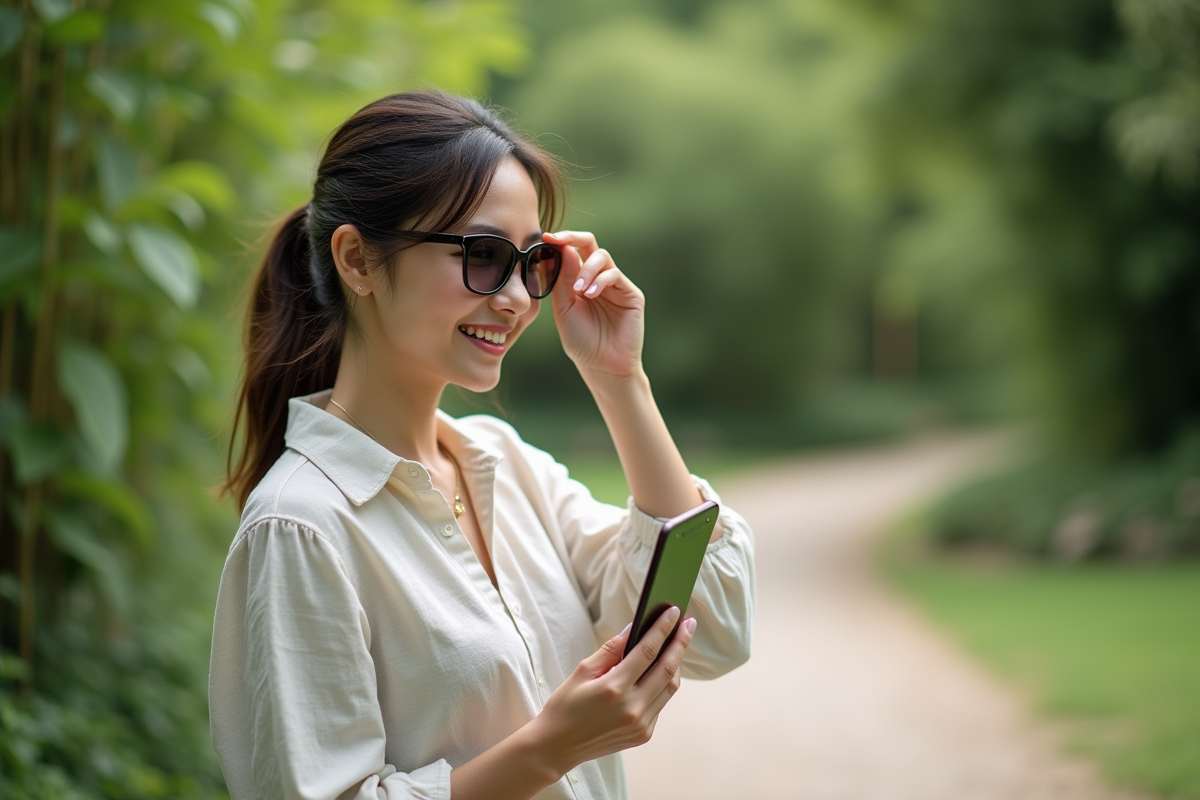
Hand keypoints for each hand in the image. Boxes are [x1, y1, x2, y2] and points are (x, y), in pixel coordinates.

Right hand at [528, 606, 695, 774]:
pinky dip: (662, 684)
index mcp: (613, 689)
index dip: (662, 629)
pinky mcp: (644, 735)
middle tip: (689, 623)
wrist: (557, 747)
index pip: (647, 652)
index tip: (674, 612)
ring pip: (670, 687)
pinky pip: (660, 703)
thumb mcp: (582, 671)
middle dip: (680, 643)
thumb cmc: (565, 706)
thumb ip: (611, 650)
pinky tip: (659, 671)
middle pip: (667, 669)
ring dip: (676, 663)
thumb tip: (634, 628)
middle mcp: (632, 708)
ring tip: (677, 644)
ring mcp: (641, 725)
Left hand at [545, 231, 644, 379]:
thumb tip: (563, 249)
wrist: (602, 366)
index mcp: (579, 280)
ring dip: (586, 268)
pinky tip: (590, 295)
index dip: (559, 242)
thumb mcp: (563, 308)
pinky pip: (615, 275)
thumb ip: (562, 280)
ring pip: (602, 256)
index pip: (571, 252)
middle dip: (572, 237)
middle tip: (557, 240)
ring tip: (579, 290)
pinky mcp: (630, 293)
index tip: (545, 237)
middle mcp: (597, 278)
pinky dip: (600, 280)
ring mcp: (615, 285)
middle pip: (589, 244)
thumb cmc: (581, 341)